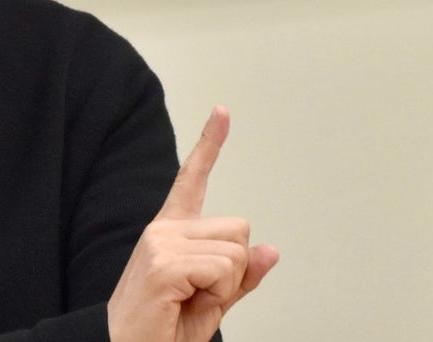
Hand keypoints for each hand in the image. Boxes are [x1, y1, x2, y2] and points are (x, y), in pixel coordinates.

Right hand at [107, 106, 278, 341]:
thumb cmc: (162, 329)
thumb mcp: (211, 302)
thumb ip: (241, 277)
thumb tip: (271, 250)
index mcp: (172, 231)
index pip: (193, 179)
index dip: (210, 144)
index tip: (222, 111)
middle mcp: (164, 229)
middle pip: (240, 228)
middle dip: (235, 267)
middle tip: (200, 292)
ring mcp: (162, 243)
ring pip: (236, 251)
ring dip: (226, 284)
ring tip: (189, 299)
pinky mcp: (164, 263)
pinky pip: (224, 270)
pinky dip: (218, 293)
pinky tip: (185, 301)